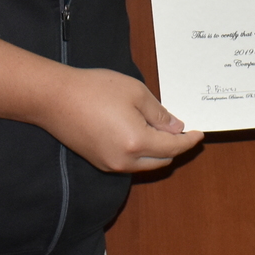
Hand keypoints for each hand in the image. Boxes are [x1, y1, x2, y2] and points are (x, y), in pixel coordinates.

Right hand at [42, 67, 204, 172]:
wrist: (54, 98)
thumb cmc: (95, 89)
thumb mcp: (135, 93)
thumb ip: (159, 114)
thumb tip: (176, 128)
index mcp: (137, 143)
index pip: (173, 147)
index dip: (189, 140)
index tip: (200, 133)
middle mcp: (125, 161)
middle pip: (161, 161)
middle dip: (175, 148)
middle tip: (183, 131)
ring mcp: (110, 164)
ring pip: (145, 165)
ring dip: (158, 152)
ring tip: (163, 130)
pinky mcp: (98, 161)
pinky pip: (129, 163)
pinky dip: (141, 153)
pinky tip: (141, 134)